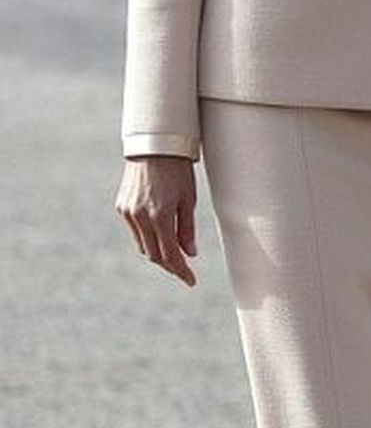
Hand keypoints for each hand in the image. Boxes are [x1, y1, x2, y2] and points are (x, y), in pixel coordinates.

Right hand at [116, 154, 198, 284]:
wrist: (154, 146)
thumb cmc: (178, 170)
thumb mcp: (188, 199)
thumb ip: (186, 229)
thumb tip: (189, 254)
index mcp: (160, 216)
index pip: (170, 255)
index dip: (181, 271)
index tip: (191, 281)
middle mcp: (141, 218)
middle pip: (154, 255)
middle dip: (170, 265)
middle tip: (184, 270)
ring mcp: (128, 213)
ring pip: (143, 245)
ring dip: (157, 253)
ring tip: (173, 254)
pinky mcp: (122, 207)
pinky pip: (135, 231)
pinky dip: (147, 238)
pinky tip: (158, 236)